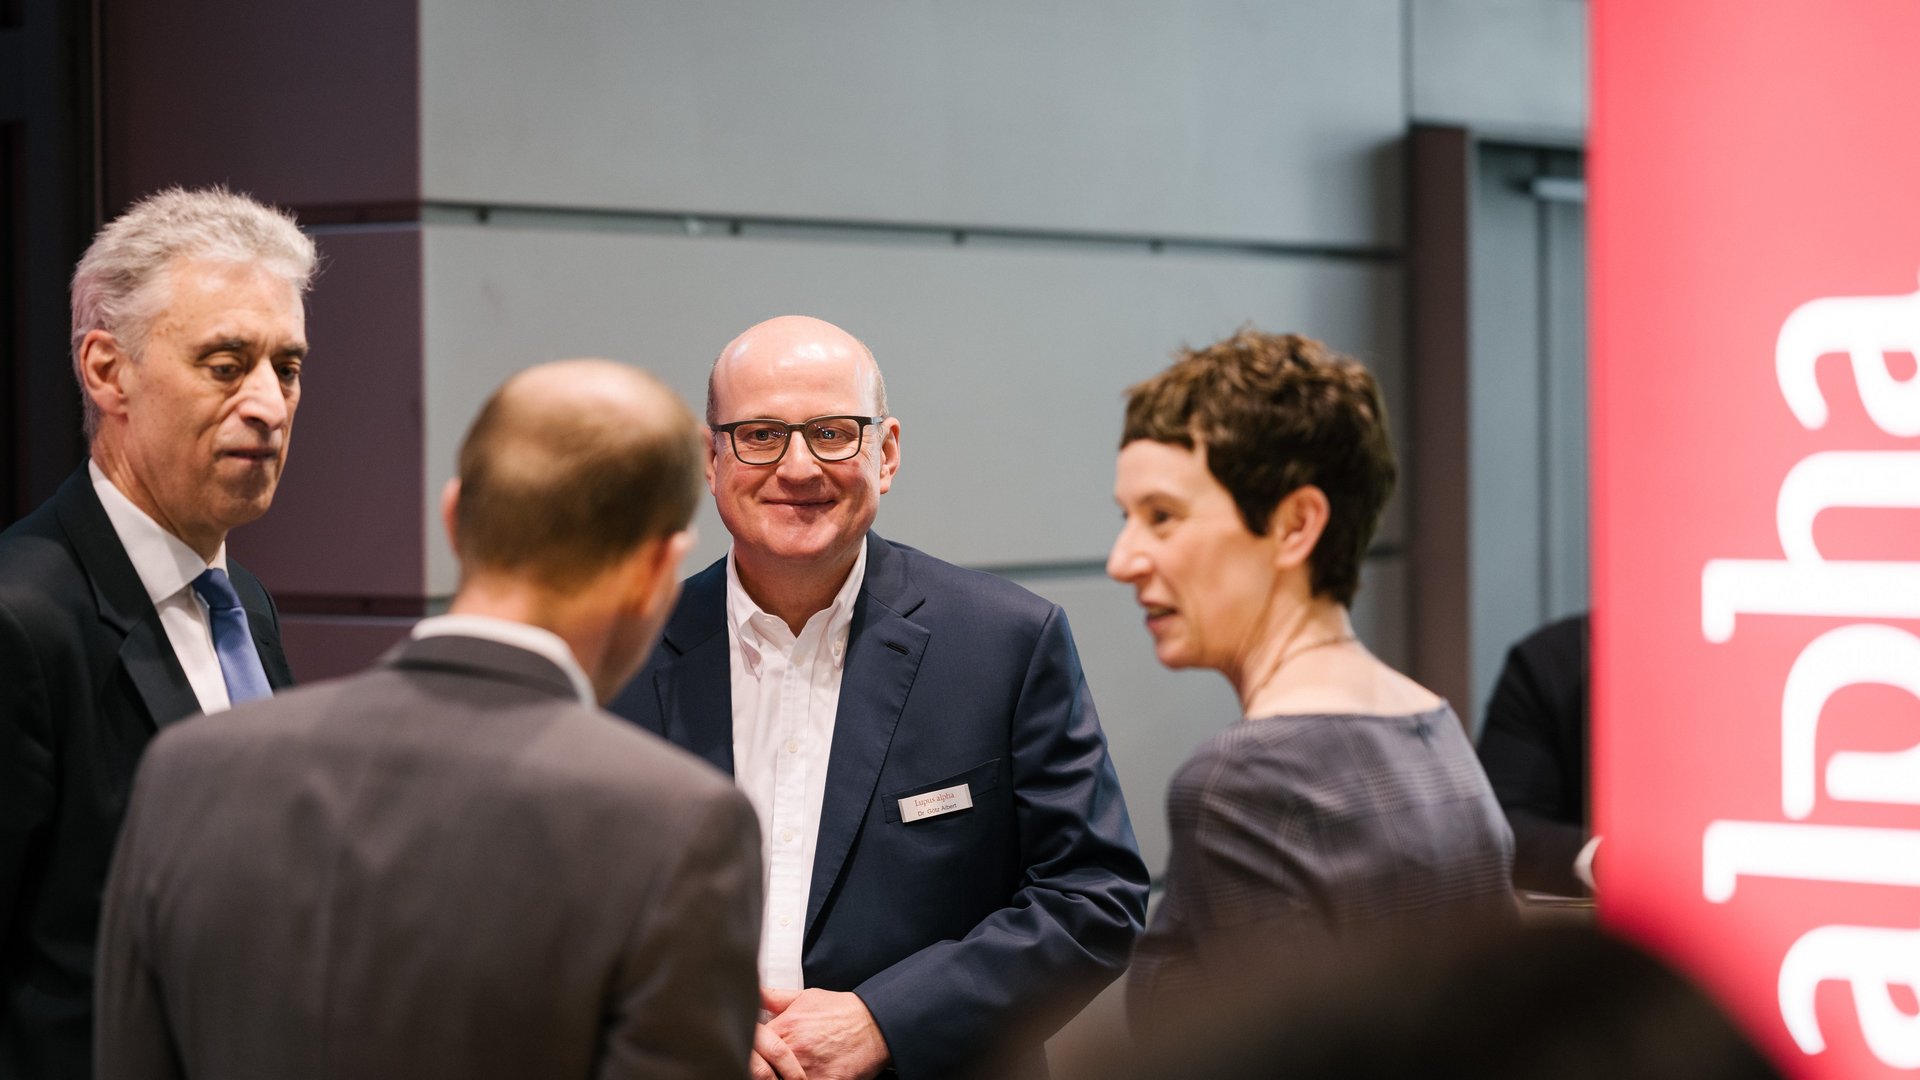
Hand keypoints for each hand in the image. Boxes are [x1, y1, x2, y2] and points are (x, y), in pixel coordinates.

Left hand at [761, 986, 889, 1079]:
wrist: (876, 1024)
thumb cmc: (843, 1013)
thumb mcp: (806, 998)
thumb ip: (775, 998)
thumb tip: (755, 992)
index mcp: (785, 1027)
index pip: (752, 1047)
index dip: (753, 1054)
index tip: (759, 1056)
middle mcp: (794, 1050)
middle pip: (762, 1070)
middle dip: (764, 1071)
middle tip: (773, 1069)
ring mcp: (809, 1070)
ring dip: (781, 1077)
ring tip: (790, 1073)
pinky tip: (808, 1076)